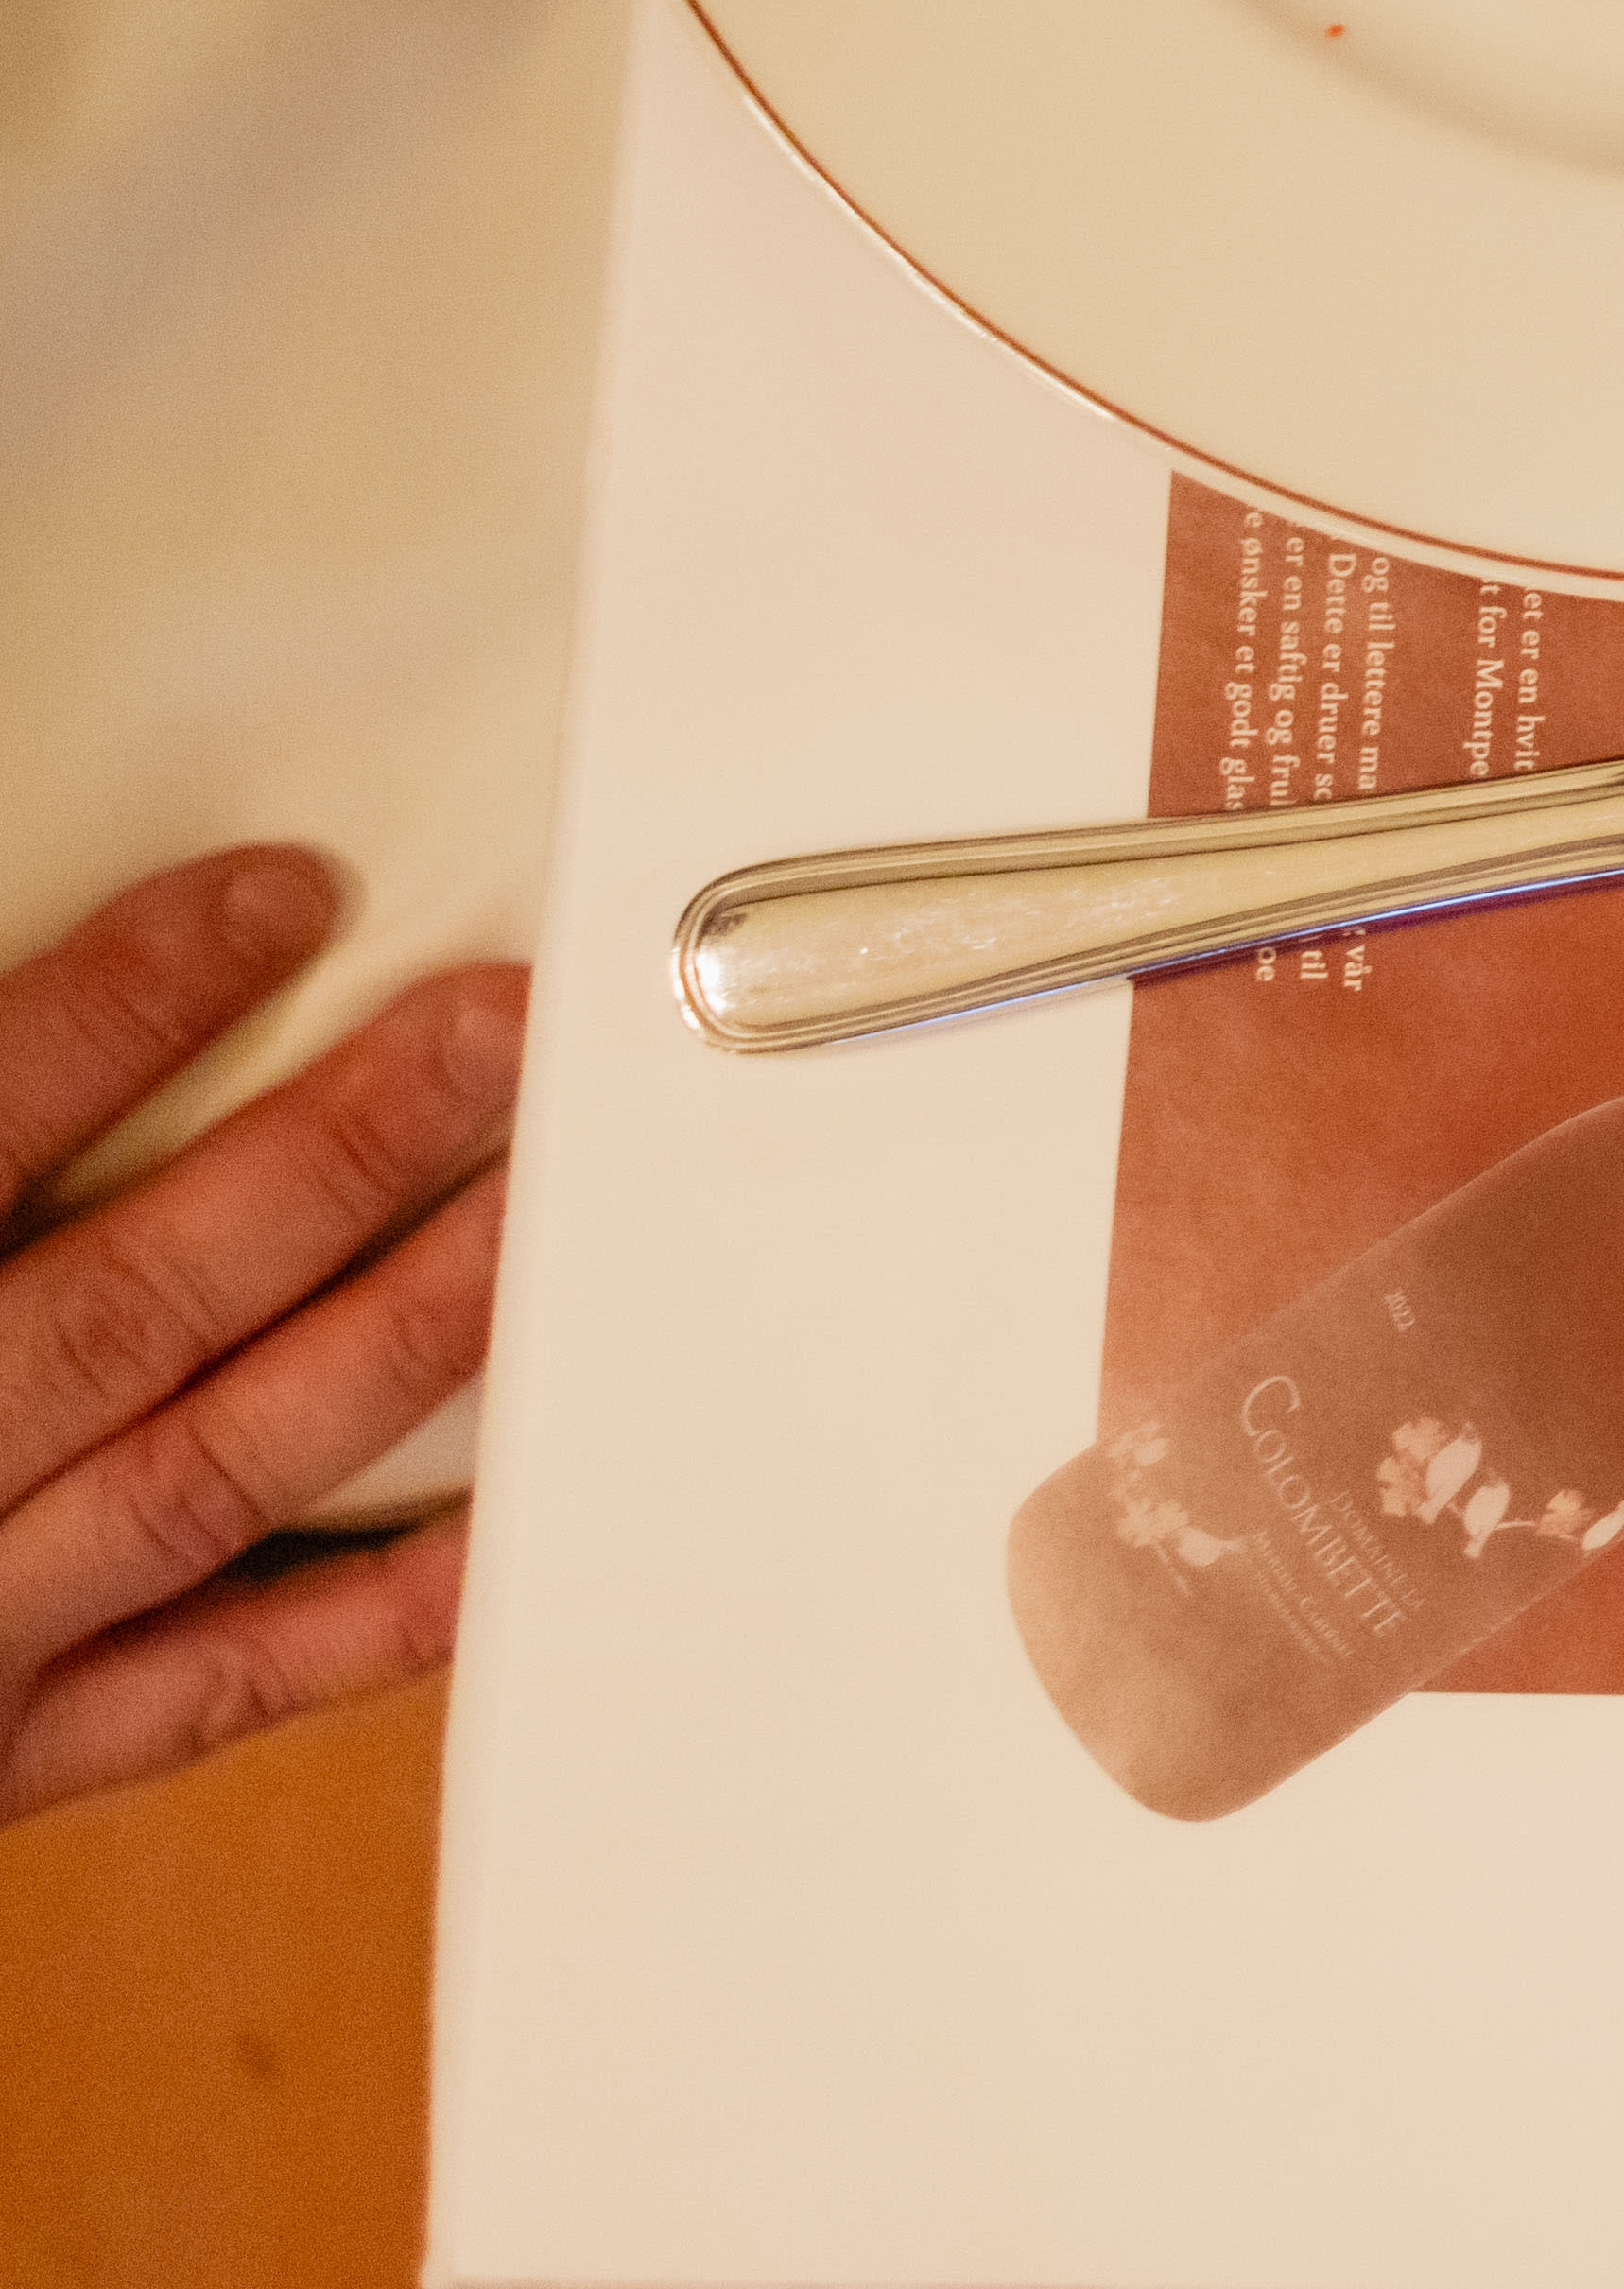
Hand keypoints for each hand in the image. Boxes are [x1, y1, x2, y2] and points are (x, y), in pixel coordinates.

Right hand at [0, 852, 518, 1821]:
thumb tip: (97, 1004)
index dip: (127, 1008)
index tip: (282, 898)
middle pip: (127, 1304)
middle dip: (329, 1158)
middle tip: (493, 1030)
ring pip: (206, 1469)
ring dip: (391, 1334)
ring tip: (539, 1208)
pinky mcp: (4, 1756)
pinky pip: (213, 1681)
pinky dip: (369, 1609)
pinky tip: (504, 1511)